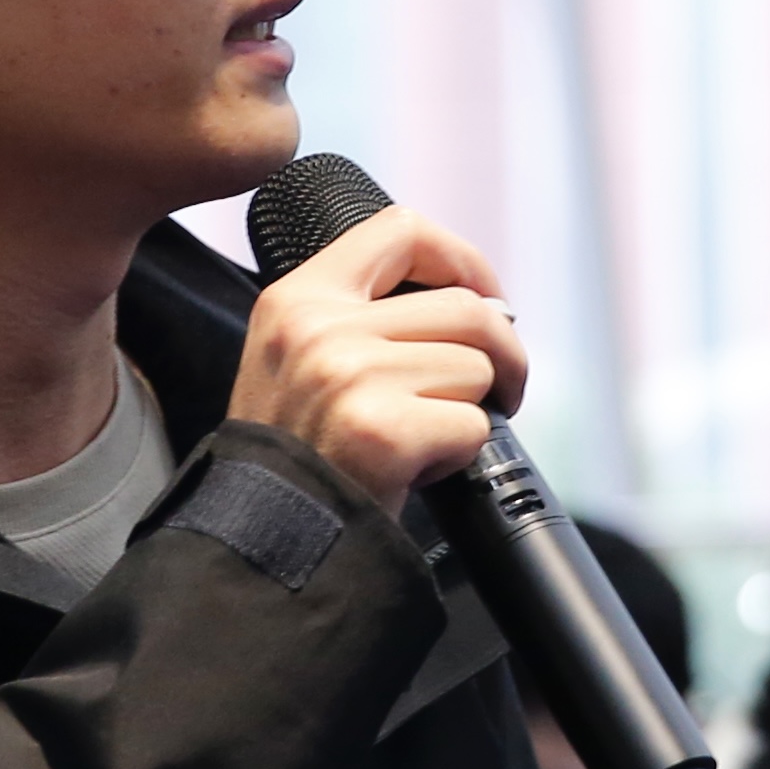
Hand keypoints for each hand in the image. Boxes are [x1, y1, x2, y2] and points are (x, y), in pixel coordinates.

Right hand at [227, 203, 529, 509]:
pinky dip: (460, 453)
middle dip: (502, 352)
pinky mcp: (382, 431)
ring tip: (428, 437)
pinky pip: (472, 426)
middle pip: (463, 307)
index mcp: (297, 298)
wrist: (267, 538)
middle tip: (501, 388)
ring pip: (474, 367)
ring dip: (471, 409)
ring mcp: (348, 377)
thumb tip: (478, 303)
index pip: (403, 230)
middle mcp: (318, 328)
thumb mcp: (297, 357)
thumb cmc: (297, 453)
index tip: (487, 299)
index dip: (463, 259)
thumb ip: (362, 314)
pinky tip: (417, 468)